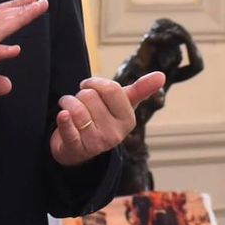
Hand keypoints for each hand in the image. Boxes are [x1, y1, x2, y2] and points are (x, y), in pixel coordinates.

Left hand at [49, 72, 166, 166]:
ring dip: (67, 103)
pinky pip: (69, 129)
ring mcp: (96, 143)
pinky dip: (64, 120)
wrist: (78, 148)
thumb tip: (161, 76)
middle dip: (80, 95)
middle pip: (90, 97)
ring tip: (68, 108)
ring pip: (77, 109)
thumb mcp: (122, 105)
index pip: (111, 89)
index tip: (89, 86)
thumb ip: (141, 90)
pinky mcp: (76, 149)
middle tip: (81, 104)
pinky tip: (63, 114)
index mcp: (128, 120)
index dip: (95, 83)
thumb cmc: (102, 120)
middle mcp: (115, 134)